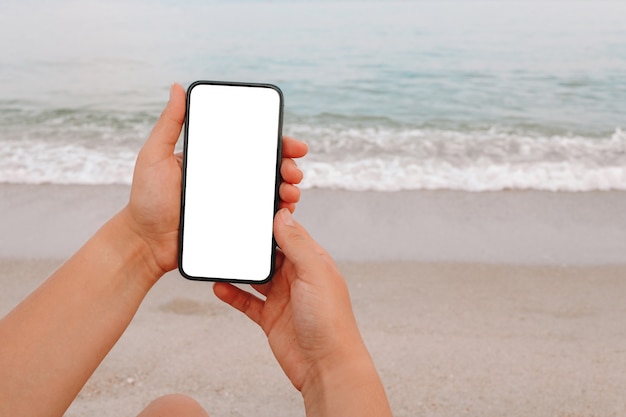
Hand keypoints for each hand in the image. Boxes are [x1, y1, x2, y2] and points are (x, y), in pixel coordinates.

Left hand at [123, 83, 307, 277]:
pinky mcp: (235, 225)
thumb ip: (169, 124)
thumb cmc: (147, 199)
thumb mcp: (155, 155)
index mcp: (215, 159)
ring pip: (269, 192)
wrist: (146, 242)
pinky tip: (283, 212)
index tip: (294, 145)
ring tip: (291, 193)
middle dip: (288, 167)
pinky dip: (277, 215)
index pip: (251, 145)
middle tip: (294, 172)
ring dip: (288, 190)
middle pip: (267, 168)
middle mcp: (228, 178)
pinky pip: (262, 218)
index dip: (277, 143)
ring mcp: (233, 202)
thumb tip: (176, 87)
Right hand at [214, 210, 391, 416]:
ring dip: (240, 269)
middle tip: (229, 231)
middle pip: (270, 253)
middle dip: (252, 244)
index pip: (290, 233)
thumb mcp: (314, 273)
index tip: (252, 208)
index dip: (273, 221)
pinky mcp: (271, 318)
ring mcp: (284, 298)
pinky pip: (248, 301)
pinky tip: (220, 287)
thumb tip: (282, 217)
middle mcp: (298, 277)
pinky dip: (233, 294)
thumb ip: (297, 245)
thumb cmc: (330, 321)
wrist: (326, 366)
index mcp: (312, 262)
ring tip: (220, 257)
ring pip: (256, 277)